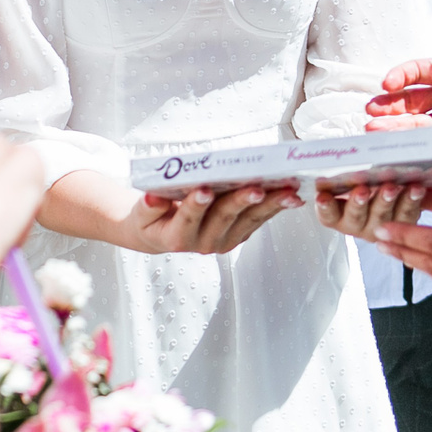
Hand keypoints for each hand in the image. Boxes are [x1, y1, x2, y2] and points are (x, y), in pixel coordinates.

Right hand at [130, 185, 300, 254]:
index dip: (195, 204)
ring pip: (249, 220)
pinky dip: (275, 207)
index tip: (203, 189)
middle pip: (224, 218)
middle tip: (256, 187)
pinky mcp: (238, 235)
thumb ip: (148, 206)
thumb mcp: (141, 214)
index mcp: (177, 237)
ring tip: (288, 192)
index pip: (188, 218)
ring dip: (270, 205)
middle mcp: (204, 243)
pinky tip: (291, 195)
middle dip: (241, 201)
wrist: (161, 234)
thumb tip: (152, 196)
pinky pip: (258, 220)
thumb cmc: (152, 218)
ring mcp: (224, 241)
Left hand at [315, 174, 431, 241]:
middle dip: (387, 201)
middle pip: (383, 217)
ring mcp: (354, 224)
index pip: (407, 213)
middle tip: (390, 186)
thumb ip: (425, 195)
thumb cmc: (384, 184)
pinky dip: (324, 206)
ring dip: (360, 202)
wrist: (352, 180)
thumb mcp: (407, 187)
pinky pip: (328, 216)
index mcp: (398, 221)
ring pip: (357, 217)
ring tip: (362, 189)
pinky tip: (323, 196)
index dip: (411, 201)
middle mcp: (376, 227)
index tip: (416, 187)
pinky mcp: (332, 218)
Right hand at [366, 57, 431, 156]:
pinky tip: (403, 156)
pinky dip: (417, 152)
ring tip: (376, 134)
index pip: (421, 72)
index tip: (387, 84)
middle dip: (390, 107)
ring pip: (417, 125)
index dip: (402, 76)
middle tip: (372, 114)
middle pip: (411, 101)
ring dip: (396, 129)